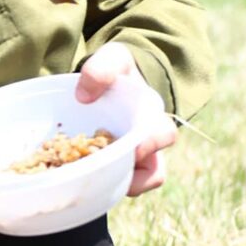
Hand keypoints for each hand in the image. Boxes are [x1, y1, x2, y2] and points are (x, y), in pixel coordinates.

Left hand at [74, 44, 176, 196]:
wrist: (108, 83)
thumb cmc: (114, 72)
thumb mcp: (113, 59)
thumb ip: (102, 68)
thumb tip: (83, 96)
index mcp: (152, 115)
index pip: (163, 134)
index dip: (150, 145)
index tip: (133, 149)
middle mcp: (147, 142)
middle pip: (155, 171)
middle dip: (137, 177)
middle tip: (109, 173)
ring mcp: (132, 159)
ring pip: (137, 185)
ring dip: (117, 186)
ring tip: (93, 183)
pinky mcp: (115, 168)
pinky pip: (115, 186)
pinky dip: (102, 186)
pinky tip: (82, 181)